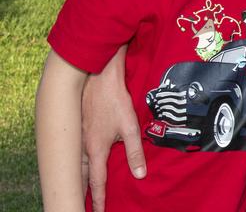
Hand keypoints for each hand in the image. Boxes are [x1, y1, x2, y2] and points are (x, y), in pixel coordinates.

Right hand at [82, 46, 145, 211]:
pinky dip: (75, 164)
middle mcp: (83, 147)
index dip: (99, 199)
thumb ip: (134, 152)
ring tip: (79, 191)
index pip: (97, 181)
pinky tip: (78, 163)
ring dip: (77, 179)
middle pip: (80, 177)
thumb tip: (140, 175)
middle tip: (83, 205)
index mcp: (96, 150)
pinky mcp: (78, 128)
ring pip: (74, 166)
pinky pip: (74, 152)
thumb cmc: (115, 102)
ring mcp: (78, 137)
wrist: (98, 78)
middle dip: (82, 193)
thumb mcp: (130, 127)